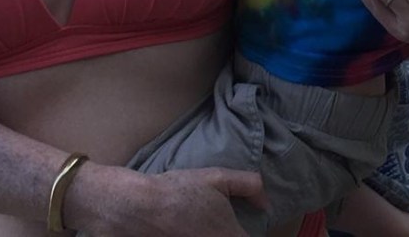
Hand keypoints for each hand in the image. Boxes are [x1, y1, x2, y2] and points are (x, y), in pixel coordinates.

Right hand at [71, 163, 265, 235]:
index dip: (248, 234)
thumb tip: (266, 203)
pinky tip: (195, 227)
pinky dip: (201, 235)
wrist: (142, 206)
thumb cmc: (181, 190)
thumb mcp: (218, 178)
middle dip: (233, 233)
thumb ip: (249, 185)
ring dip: (217, 234)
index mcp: (230, 236)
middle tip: (228, 223)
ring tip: (208, 223)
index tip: (245, 227)